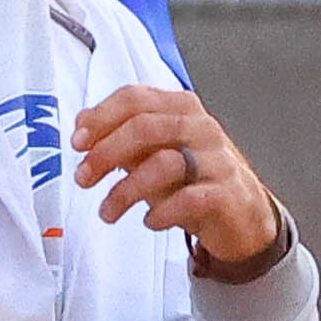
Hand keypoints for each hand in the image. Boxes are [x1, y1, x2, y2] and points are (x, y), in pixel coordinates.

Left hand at [70, 82, 284, 272]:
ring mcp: (217, 159)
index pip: (135, 98)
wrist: (243, 214)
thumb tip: (82, 124)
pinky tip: (149, 221)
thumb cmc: (195, 179)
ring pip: (164, 164)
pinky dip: (162, 213)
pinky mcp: (226, 194)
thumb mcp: (156, 152)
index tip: (77, 142)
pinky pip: (188, 200)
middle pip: (145, 127)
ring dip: (126, 191)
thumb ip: (123, 137)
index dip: (100, 118)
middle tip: (83, 178)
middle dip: (106, 153)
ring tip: (107, 212)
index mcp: (181, 108)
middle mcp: (201, 127)